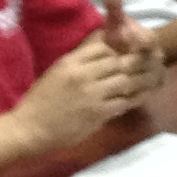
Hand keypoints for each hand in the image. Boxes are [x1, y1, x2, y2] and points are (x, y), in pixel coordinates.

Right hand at [15, 36, 156, 150]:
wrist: (31, 128)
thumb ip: (78, 64)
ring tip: (145, 82)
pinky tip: (136, 99)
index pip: (102, 48)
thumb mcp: (56, 73)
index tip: (122, 57)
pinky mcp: (98, 113)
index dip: (115, 52)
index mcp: (70, 62)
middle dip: (131, 65)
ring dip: (136, 82)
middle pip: (118, 62)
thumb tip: (102, 55)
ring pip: (125, 81)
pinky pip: (123, 102)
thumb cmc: (41, 101)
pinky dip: (132, 100)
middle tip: (142, 68)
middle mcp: (83, 75)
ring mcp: (92, 94)